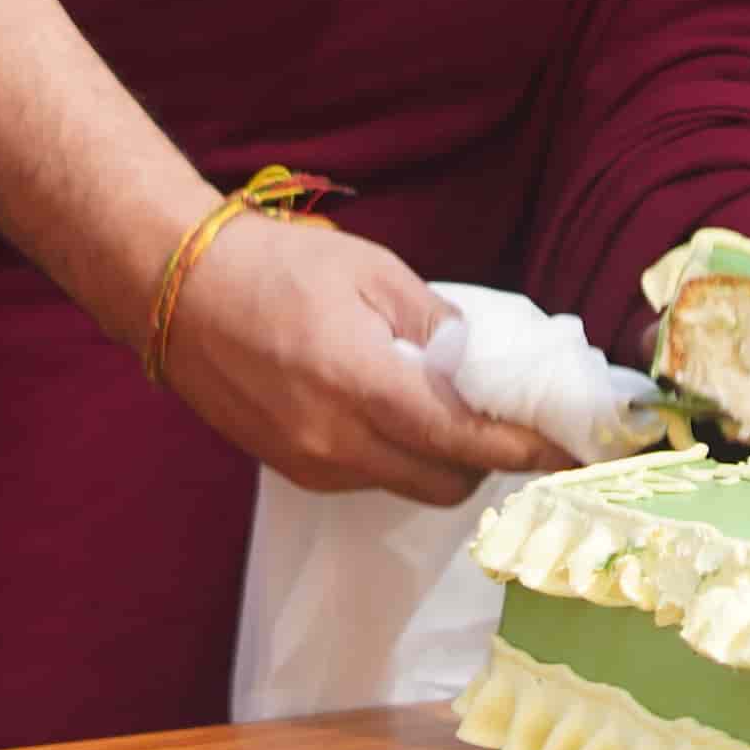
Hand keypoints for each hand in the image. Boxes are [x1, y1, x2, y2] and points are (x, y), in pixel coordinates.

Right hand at [148, 212, 576, 500]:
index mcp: (363, 386)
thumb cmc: (276, 265)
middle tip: (507, 418)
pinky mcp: (291, 470)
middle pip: (446, 481)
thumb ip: (438, 324)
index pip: (466, 440)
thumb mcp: (373, 272)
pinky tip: (387, 408)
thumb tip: (487, 362)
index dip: (525, 450)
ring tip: (439, 402)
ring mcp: (311, 464)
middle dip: (486, 457)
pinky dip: (394, 455)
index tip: (571, 453)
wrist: (178, 289)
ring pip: (406, 484)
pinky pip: (367, 478)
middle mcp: (337, 442)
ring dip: (439, 457)